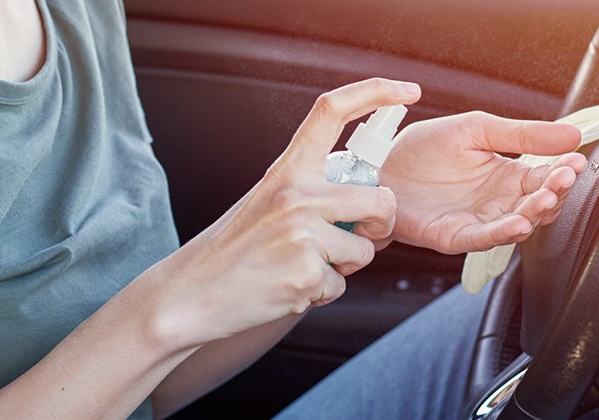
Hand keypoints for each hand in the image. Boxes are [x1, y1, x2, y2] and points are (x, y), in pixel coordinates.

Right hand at [142, 78, 419, 348]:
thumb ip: (309, 191)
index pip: (332, 111)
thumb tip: (363, 196)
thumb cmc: (232, 251)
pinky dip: (321, 292)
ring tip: (300, 267)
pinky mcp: (306, 273)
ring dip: (343, 267)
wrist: (190, 293)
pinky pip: (341, 285)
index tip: (408, 91)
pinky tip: (288, 287)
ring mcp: (302, 233)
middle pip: (380, 200)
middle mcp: (297, 194)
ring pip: (364, 250)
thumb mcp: (266, 202)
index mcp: (287, 170)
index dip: (376, 91)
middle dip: (379, 226)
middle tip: (353, 238)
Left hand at [378, 112, 586, 253]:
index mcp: (506, 175)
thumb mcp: (477, 129)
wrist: (380, 165)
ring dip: (535, 213)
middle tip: (564, 177)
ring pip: (518, 223)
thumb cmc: (424, 148)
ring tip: (545, 198)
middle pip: (538, 203)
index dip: (562, 170)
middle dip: (554, 192)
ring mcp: (479, 221)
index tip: (576, 160)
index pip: (544, 176)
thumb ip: (521, 135)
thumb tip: (571, 134)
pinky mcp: (456, 236)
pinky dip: (504, 233)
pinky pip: (485, 238)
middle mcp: (498, 201)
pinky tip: (520, 224)